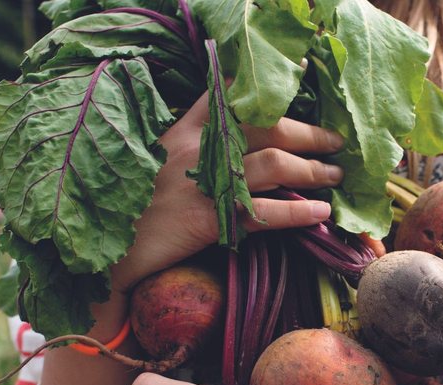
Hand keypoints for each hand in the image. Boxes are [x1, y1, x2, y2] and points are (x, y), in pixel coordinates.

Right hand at [109, 92, 346, 293]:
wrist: (107, 250)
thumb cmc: (135, 208)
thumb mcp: (157, 162)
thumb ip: (192, 147)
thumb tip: (238, 144)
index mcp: (183, 130)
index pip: (230, 96)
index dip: (268, 87)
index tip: (300, 76)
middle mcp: (196, 149)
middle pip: (265, 126)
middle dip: (308, 133)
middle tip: (335, 142)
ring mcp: (202, 183)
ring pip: (273, 165)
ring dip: (313, 170)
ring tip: (335, 177)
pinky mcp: (207, 219)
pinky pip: (264, 213)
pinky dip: (297, 213)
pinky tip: (319, 213)